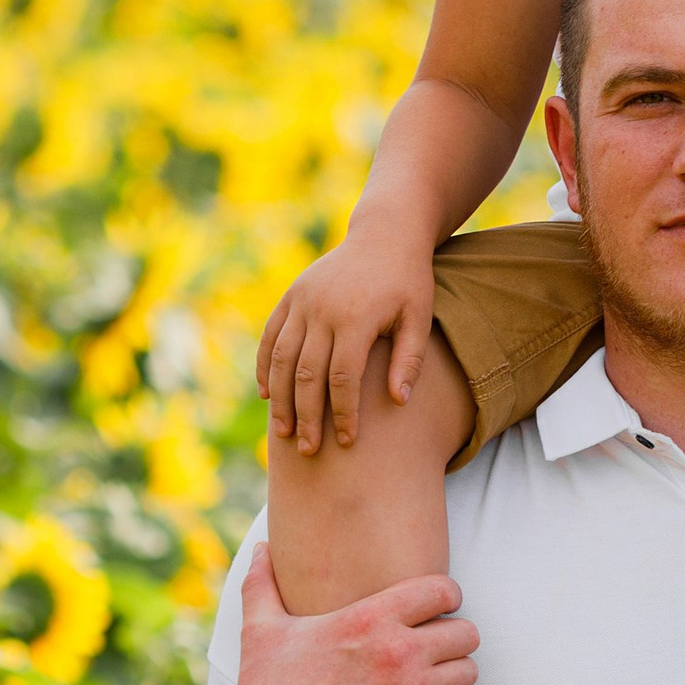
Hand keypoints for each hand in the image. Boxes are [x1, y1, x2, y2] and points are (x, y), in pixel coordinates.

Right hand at [219, 546, 477, 684]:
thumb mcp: (260, 633)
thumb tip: (259, 546)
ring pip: (467, 671)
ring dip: (452, 674)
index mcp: (369, 618)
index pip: (443, 590)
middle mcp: (397, 651)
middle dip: (453, 638)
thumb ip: (262, 583)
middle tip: (435, 647)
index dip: (445, 597)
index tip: (436, 608)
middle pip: (466, 631)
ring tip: (430, 678)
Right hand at [257, 228, 438, 453]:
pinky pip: (271, 337)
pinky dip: (265, 367)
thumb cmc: (408, 281)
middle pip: (307, 374)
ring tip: (283, 433)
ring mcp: (302, 301)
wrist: (385, 234)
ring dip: (280, 399)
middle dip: (307, 417)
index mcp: (356, 317)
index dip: (343, 413)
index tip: (347, 441)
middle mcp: (322, 310)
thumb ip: (409, 360)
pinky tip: (267, 395)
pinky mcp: (291, 296)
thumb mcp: (419, 317)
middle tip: (309, 450)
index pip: (343, 378)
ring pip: (282, 359)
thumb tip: (398, 402)